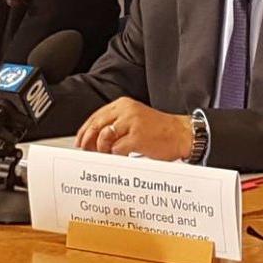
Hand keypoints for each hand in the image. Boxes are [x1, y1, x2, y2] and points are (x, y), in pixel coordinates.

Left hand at [74, 97, 190, 160]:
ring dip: (103, 150)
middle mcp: (126, 110)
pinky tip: (122, 157)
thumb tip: (93, 140)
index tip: (80, 142)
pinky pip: (117, 149)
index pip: (96, 116)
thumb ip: (116, 125)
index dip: (84, 131)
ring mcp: (132, 123)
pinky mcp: (137, 137)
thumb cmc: (159, 130)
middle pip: (96, 126)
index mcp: (123, 104)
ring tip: (109, 155)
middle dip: (88, 142)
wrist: (182, 134)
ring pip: (104, 138)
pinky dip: (116, 156)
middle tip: (86, 152)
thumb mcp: (134, 120)